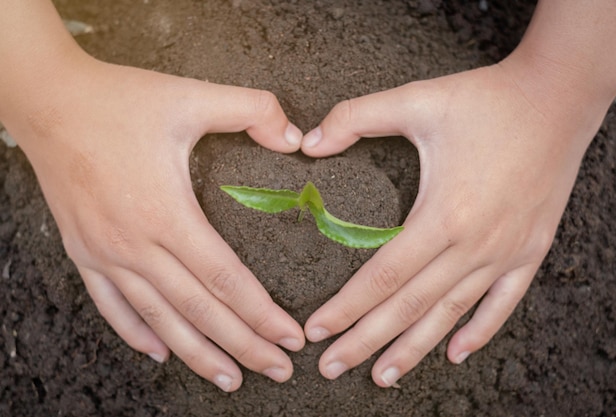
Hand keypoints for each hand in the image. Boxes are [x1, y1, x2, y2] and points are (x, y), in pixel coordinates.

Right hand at [10, 56, 304, 390]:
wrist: (47, 101)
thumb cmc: (119, 101)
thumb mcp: (191, 95)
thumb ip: (252, 110)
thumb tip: (296, 137)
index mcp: (166, 213)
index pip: (226, 279)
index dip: (261, 313)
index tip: (290, 338)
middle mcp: (135, 245)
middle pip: (199, 311)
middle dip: (243, 346)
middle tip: (277, 370)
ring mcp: (105, 254)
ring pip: (159, 320)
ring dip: (197, 354)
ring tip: (229, 379)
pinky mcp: (84, 252)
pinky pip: (112, 306)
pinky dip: (138, 334)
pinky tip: (160, 352)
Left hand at [300, 59, 604, 385]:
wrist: (558, 96)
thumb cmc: (487, 100)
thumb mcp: (417, 99)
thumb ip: (356, 117)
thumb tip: (308, 143)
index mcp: (444, 213)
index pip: (383, 276)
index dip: (347, 308)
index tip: (317, 331)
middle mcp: (476, 244)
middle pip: (410, 307)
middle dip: (366, 342)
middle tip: (332, 369)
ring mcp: (506, 252)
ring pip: (451, 315)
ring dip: (414, 349)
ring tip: (382, 376)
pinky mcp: (530, 250)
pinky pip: (502, 304)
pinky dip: (478, 332)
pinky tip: (455, 353)